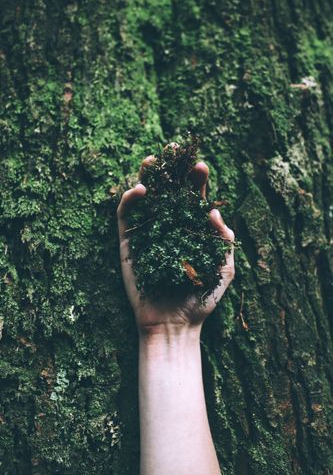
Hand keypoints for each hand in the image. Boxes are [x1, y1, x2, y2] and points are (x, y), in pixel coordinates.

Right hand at [117, 155, 234, 335]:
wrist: (174, 325)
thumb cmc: (201, 299)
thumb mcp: (224, 269)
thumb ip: (224, 240)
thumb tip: (215, 211)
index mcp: (191, 230)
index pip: (193, 199)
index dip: (196, 181)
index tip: (200, 167)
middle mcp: (169, 227)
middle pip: (169, 192)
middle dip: (171, 170)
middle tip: (174, 149)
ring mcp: (147, 234)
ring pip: (146, 199)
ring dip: (147, 176)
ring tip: (153, 160)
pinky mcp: (127, 244)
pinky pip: (126, 217)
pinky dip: (130, 200)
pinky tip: (141, 190)